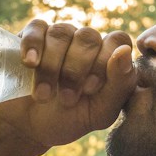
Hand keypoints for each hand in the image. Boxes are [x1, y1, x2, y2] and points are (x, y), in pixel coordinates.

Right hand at [0, 19, 137, 149]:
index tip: (90, 89)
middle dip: (75, 70)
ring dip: (51, 66)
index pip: (117, 40)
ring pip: (61, 33)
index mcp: (108, 57)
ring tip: (43, 95)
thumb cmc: (71, 119)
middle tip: (66, 99)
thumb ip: (120, 84)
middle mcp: (86, 42)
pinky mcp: (32, 35)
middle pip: (88, 36)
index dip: (104, 62)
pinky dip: (33, 45)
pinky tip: (30, 63)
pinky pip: (36, 28)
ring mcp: (60, 36)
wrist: (30, 127)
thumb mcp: (100, 112)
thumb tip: (125, 51)